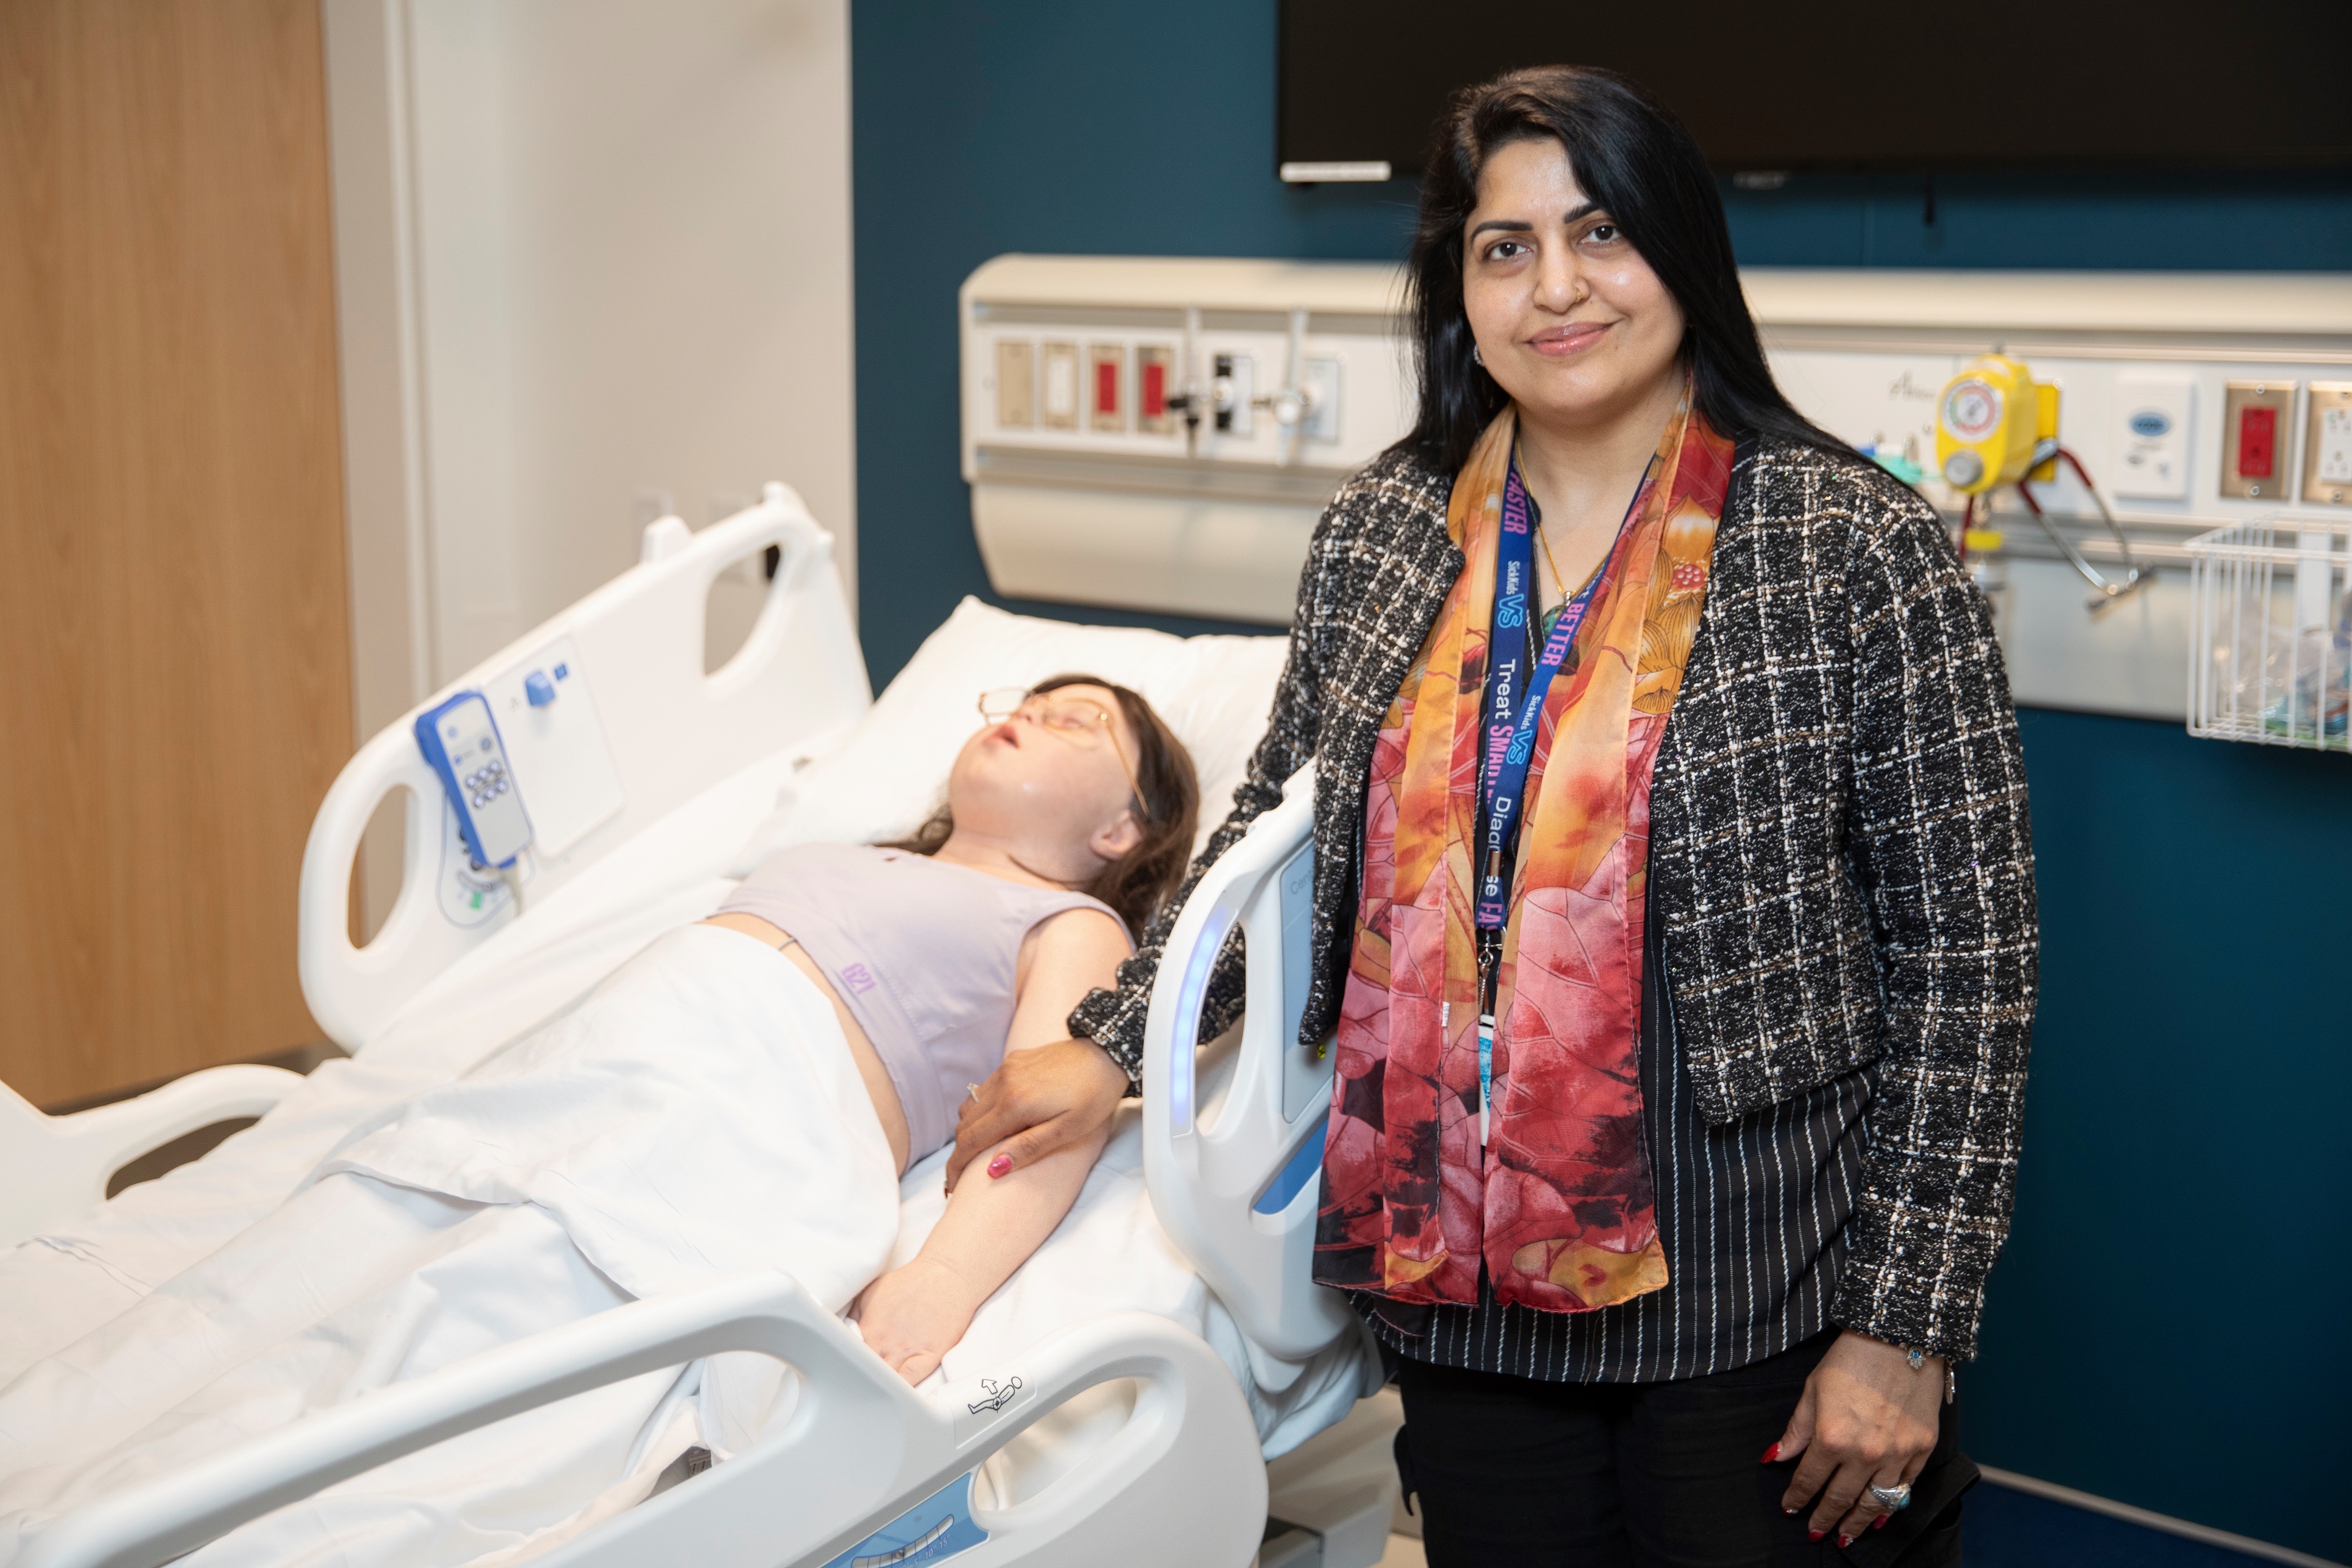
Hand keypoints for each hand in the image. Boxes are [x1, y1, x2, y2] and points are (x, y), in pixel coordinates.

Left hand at [852, 1256, 979, 1384]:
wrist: (945, 1276)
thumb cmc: (912, 1282)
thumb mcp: (872, 1291)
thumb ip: (855, 1314)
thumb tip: (844, 1330)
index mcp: (869, 1329)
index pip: (850, 1357)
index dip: (846, 1365)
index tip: (845, 1370)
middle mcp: (886, 1343)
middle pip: (866, 1373)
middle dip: (860, 1379)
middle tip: (857, 1385)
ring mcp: (908, 1351)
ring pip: (887, 1381)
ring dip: (879, 1387)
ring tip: (874, 1393)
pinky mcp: (930, 1355)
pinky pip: (911, 1381)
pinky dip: (902, 1389)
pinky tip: (897, 1393)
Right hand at [945, 1037, 1128, 1190]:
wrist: (1107, 1054)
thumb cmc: (1094, 1096)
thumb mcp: (1068, 1129)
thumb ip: (1028, 1148)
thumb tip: (992, 1169)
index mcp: (1015, 1104)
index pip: (971, 1140)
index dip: (956, 1166)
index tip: (951, 1187)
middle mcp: (1003, 1083)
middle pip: (965, 1123)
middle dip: (960, 1151)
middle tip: (964, 1175)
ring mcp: (1006, 1069)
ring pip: (971, 1104)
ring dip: (970, 1129)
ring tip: (981, 1151)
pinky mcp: (1012, 1061)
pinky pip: (985, 1089)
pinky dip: (982, 1109)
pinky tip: (998, 1122)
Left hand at [1767, 1330, 1943, 1546]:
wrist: (1898, 1336)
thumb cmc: (1851, 1358)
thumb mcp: (1813, 1389)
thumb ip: (1796, 1429)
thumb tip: (1775, 1457)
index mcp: (1831, 1436)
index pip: (1809, 1479)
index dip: (1797, 1498)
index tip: (1790, 1509)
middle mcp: (1864, 1452)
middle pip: (1840, 1498)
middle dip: (1824, 1519)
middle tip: (1815, 1532)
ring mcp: (1896, 1453)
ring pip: (1874, 1502)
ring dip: (1857, 1523)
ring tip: (1845, 1538)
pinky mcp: (1921, 1449)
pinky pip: (1905, 1488)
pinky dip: (1891, 1506)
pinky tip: (1879, 1515)